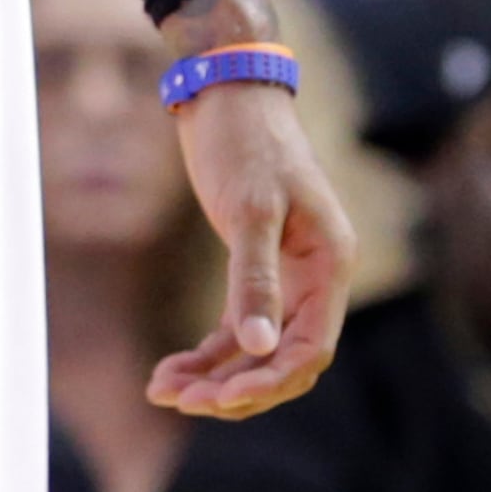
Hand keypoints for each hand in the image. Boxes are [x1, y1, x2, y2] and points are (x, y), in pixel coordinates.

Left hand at [154, 0, 354, 417]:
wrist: (226, 92)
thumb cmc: (246, 143)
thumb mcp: (251, 209)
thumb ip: (255, 280)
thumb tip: (262, 348)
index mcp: (330, 264)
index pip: (311, 349)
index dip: (269, 382)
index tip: (219, 399)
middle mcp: (315, 278)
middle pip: (282, 360)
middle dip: (233, 387)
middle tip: (178, 398)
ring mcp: (285, 276)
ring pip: (256, 351)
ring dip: (214, 377)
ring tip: (161, 387)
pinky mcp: (253, 269)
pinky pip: (237, 331)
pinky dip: (206, 355)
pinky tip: (168, 370)